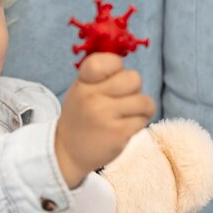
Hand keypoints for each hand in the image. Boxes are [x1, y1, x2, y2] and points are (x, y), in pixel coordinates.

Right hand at [55, 53, 154, 187]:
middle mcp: (92, 98)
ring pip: (144, 100)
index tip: (112, 76)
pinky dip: (138, 123)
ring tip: (124, 116)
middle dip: (133, 90)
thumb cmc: (81, 117)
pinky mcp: (119, 133)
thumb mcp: (80, 91)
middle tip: (121, 101)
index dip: (116, 66)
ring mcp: (105, 116)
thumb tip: (124, 60)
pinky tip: (124, 128)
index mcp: (83, 83)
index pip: (105, 61)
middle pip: (133, 79)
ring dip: (140, 109)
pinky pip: (144, 119)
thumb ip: (100, 77)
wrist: (68, 152)